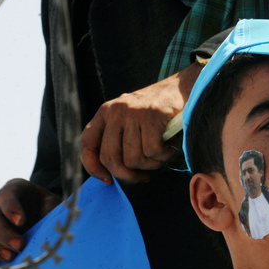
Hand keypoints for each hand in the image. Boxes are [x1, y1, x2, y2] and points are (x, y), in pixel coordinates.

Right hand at [0, 179, 60, 265]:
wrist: (49, 217)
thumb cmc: (51, 207)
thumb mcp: (55, 205)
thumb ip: (52, 211)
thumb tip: (55, 228)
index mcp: (16, 189)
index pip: (6, 194)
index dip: (10, 207)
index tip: (21, 221)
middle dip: (3, 233)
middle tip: (19, 245)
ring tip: (10, 258)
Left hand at [80, 62, 203, 183]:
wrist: (181, 88)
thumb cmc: (157, 112)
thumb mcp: (130, 120)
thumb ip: (119, 141)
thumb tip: (113, 176)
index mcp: (105, 112)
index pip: (87, 143)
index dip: (94, 166)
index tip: (108, 180)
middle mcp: (115, 111)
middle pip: (110, 158)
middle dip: (127, 175)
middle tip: (142, 177)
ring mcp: (133, 113)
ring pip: (133, 159)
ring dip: (151, 165)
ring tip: (161, 155)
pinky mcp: (151, 115)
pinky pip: (152, 151)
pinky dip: (164, 156)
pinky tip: (170, 147)